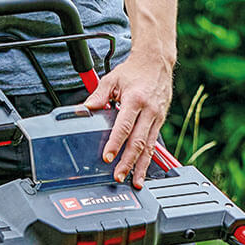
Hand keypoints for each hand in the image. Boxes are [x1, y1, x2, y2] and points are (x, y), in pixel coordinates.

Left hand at [83, 51, 172, 188]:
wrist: (156, 62)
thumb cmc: (134, 71)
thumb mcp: (112, 79)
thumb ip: (98, 97)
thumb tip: (83, 110)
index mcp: (134, 100)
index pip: (124, 126)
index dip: (115, 143)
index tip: (107, 156)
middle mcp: (148, 111)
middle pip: (137, 141)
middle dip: (127, 161)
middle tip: (118, 175)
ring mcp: (157, 118)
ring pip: (149, 147)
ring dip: (140, 166)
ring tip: (134, 181)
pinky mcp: (160, 122)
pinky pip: (153, 144)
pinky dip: (147, 160)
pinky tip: (142, 171)